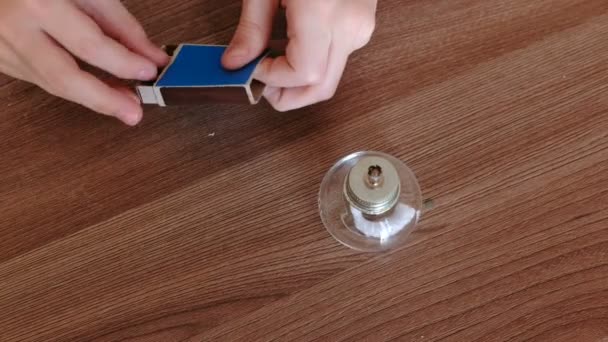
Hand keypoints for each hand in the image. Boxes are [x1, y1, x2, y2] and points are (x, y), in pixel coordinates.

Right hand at [0, 0, 168, 124]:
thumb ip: (118, 23)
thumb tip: (150, 56)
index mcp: (40, 4)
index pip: (89, 45)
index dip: (123, 63)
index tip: (150, 71)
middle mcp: (16, 29)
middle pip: (64, 78)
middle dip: (104, 100)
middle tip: (134, 112)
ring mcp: (3, 48)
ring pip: (53, 85)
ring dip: (92, 97)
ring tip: (123, 101)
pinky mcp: (0, 59)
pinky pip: (41, 79)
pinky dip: (72, 86)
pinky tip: (95, 88)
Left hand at [222, 0, 376, 110]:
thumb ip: (251, 27)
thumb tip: (236, 61)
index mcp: (323, 12)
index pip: (304, 73)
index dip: (274, 80)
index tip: (252, 69)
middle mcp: (349, 25)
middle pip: (323, 87)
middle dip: (290, 98)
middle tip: (261, 90)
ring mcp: (361, 27)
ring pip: (331, 77)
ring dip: (300, 83)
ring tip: (271, 67)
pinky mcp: (362, 25)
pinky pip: (337, 59)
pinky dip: (313, 66)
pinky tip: (290, 51)